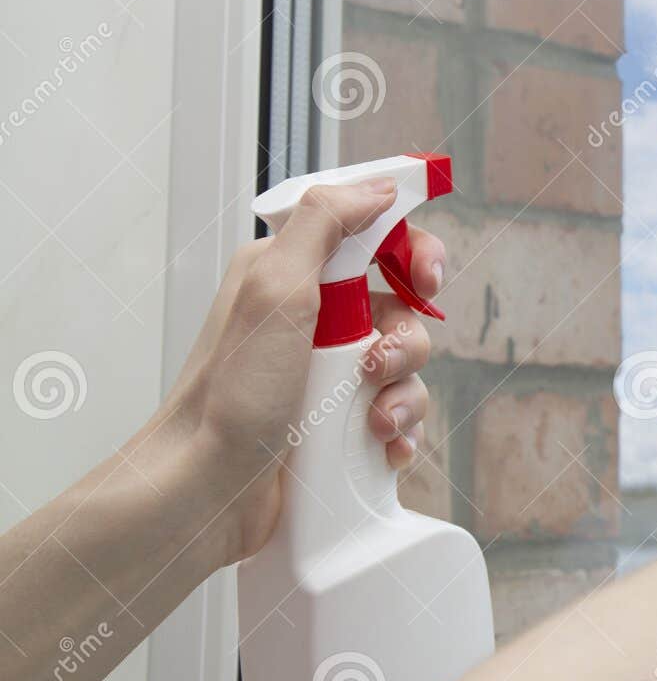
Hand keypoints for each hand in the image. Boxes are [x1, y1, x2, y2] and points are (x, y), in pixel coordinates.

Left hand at [152, 179, 445, 562]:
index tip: (427, 276)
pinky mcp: (338, 423)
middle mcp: (311, 321)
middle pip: (401, 309)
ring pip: (405, 368)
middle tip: (376, 366)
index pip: (374, 239)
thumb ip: (325, 225)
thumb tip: (377, 188)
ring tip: (373, 422)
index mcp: (292, 276)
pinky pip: (399, 416)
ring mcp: (326, 376)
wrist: (206, 492)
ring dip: (403, 396)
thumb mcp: (274, 290)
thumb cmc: (228, 397)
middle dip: (405, 341)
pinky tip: (382, 447)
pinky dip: (400, 432)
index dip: (413, 253)